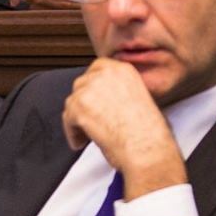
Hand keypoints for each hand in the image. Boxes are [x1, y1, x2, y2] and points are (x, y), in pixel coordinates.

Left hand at [61, 58, 185, 196]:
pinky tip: (82, 142)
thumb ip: (120, 92)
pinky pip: (67, 119)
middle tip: (92, 119)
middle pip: (82, 84)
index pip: (98, 68)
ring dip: (77, 118)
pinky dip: (73, 133)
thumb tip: (106, 101)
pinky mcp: (79, 107)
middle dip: (84, 103)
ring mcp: (90, 89)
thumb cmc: (148, 131)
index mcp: (122, 70)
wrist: (146, 147)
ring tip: (88, 134)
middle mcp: (105, 75)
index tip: (94, 99)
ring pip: (72, 102)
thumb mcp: (140, 99)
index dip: (93, 86)